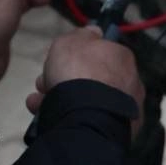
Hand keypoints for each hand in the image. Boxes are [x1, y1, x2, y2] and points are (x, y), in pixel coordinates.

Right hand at [27, 27, 144, 135]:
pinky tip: (45, 118)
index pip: (98, 53)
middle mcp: (129, 83)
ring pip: (85, 102)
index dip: (73, 56)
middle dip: (62, 80)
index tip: (55, 61)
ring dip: (58, 99)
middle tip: (42, 84)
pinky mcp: (116, 133)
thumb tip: (94, 31)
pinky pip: (87, 120)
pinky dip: (68, 118)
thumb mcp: (70, 42)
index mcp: (122, 58)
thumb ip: (80, 35)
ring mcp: (124, 111)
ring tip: (36, 103)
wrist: (84, 117)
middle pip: (90, 79)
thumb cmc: (77, 72)